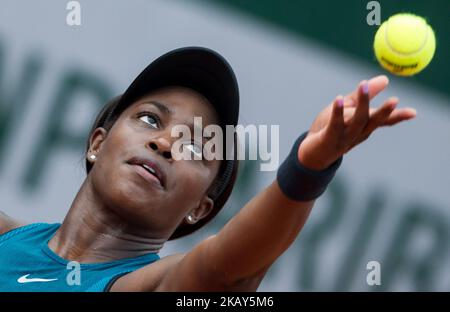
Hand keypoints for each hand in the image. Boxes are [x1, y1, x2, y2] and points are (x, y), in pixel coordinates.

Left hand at [298, 75, 416, 169]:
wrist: (312, 154)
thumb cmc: (331, 130)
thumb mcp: (348, 110)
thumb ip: (362, 97)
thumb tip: (386, 79)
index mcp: (364, 127)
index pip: (383, 121)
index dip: (398, 117)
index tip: (414, 112)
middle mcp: (357, 133)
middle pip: (372, 121)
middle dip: (384, 112)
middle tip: (395, 100)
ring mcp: (344, 137)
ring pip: (355, 120)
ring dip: (361, 103)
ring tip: (363, 84)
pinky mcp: (329, 137)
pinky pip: (335, 123)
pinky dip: (337, 111)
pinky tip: (338, 99)